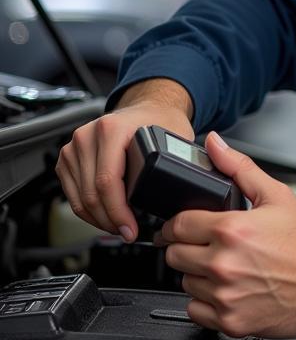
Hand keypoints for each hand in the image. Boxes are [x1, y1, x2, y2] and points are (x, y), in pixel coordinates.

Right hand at [56, 80, 193, 240]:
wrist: (147, 107)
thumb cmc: (160, 120)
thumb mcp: (174, 137)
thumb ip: (177, 161)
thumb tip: (183, 194)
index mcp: (112, 129)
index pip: (107, 181)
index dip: (118, 212)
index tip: (131, 229)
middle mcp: (88, 136)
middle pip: (91, 194)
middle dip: (110, 221)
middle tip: (128, 233)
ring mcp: (74, 147)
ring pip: (79, 198)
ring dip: (98, 219)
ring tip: (119, 227)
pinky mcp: (68, 158)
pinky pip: (72, 194)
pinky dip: (88, 210)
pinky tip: (105, 216)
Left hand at [159, 132, 295, 338]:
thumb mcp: (277, 195)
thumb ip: (239, 167)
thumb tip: (215, 144)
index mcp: (231, 229)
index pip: (177, 225)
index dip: (180, 224)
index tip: (186, 228)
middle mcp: (223, 263)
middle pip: (175, 255)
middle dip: (189, 248)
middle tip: (213, 247)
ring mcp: (225, 295)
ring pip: (186, 283)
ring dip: (200, 275)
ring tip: (229, 268)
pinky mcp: (229, 322)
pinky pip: (195, 311)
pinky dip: (207, 303)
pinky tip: (230, 290)